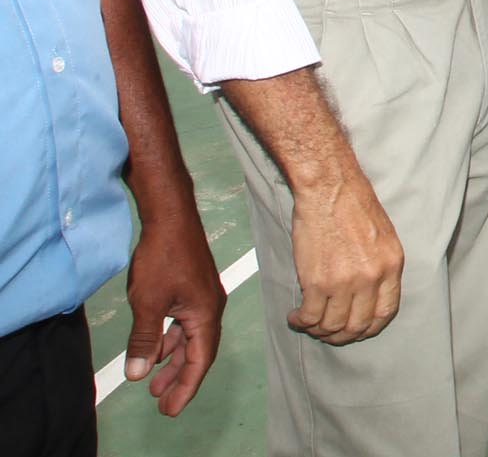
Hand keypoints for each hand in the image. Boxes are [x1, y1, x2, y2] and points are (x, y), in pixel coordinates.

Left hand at [124, 215, 225, 415]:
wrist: (170, 216)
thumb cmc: (162, 258)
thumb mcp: (148, 303)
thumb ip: (145, 339)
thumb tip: (139, 374)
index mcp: (206, 314)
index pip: (199, 359)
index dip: (185, 386)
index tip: (170, 409)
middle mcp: (210, 307)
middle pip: (198, 351)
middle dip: (180, 378)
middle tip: (161, 403)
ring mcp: (202, 297)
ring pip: (190, 337)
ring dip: (173, 359)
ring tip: (154, 381)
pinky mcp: (192, 288)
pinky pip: (185, 323)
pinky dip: (171, 339)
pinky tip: (156, 346)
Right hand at [286, 176, 403, 344]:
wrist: (329, 188)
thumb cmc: (353, 206)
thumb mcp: (383, 237)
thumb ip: (380, 267)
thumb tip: (369, 295)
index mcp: (391, 266)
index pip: (386, 312)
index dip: (369, 328)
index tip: (357, 330)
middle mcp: (372, 278)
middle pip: (358, 325)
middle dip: (342, 335)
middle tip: (328, 332)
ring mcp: (345, 282)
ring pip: (332, 325)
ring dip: (318, 330)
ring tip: (308, 323)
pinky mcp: (318, 281)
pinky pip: (311, 316)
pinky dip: (301, 322)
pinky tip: (295, 316)